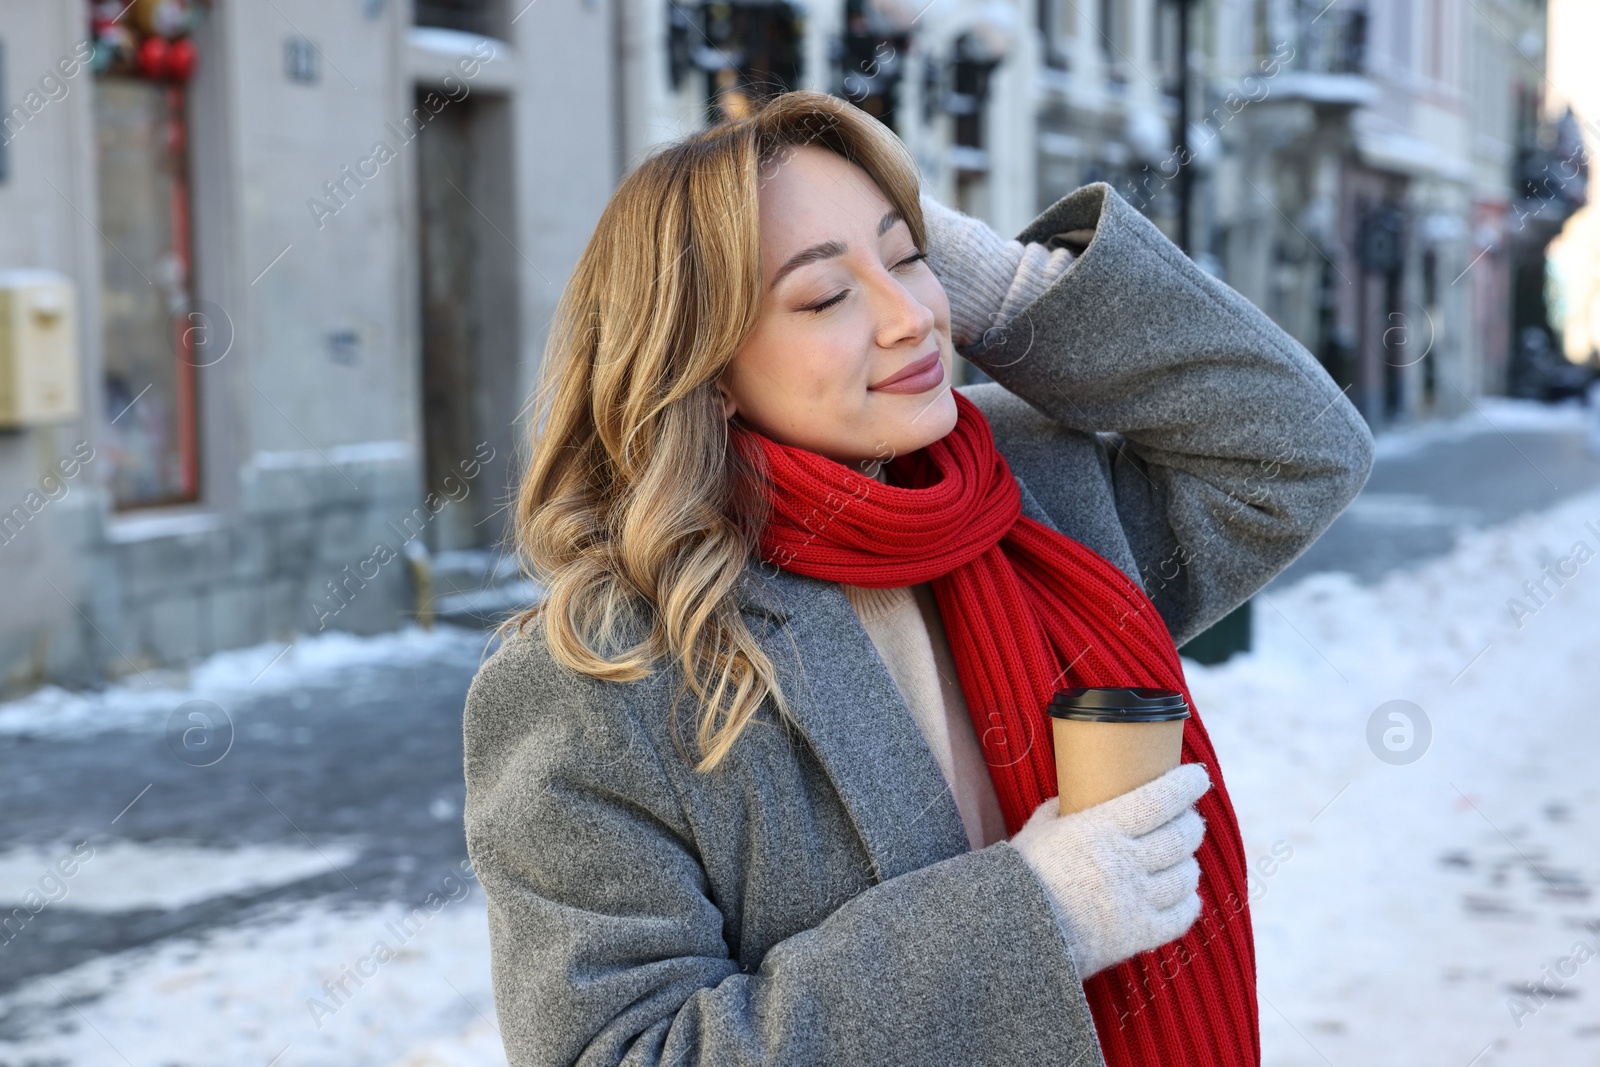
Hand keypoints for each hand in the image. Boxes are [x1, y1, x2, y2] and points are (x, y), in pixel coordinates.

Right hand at [1008, 762, 1210, 978]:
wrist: (1014, 931)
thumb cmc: (1023, 874)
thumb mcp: (1040, 828)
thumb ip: (1065, 808)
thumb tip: (1081, 793)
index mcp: (1101, 828)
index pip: (1159, 800)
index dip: (1185, 786)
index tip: (1198, 776)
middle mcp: (1125, 862)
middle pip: (1180, 836)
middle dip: (1191, 824)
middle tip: (1189, 819)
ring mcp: (1136, 900)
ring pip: (1185, 875)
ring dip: (1189, 862)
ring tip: (1182, 857)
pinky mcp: (1139, 934)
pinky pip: (1182, 916)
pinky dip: (1189, 902)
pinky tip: (1183, 894)